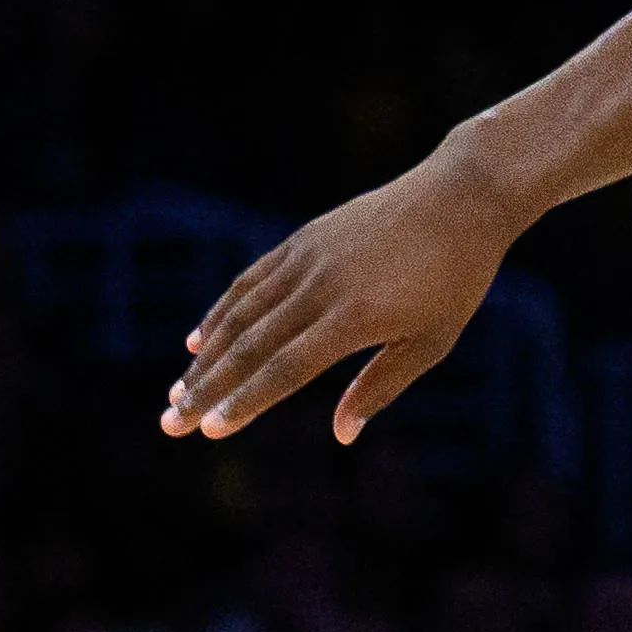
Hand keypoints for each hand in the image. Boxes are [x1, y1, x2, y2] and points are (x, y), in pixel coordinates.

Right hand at [165, 144, 526, 446]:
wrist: (461, 196)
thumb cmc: (457, 277)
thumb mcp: (433, 340)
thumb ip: (382, 386)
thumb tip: (341, 435)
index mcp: (354, 317)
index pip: (285, 370)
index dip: (245, 402)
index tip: (210, 430)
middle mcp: (320, 287)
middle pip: (249, 347)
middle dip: (206, 389)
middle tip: (169, 424)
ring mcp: (306, 258)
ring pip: (241, 314)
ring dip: (205, 357)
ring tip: (178, 392)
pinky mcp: (303, 239)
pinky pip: (250, 281)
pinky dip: (221, 312)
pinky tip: (200, 341)